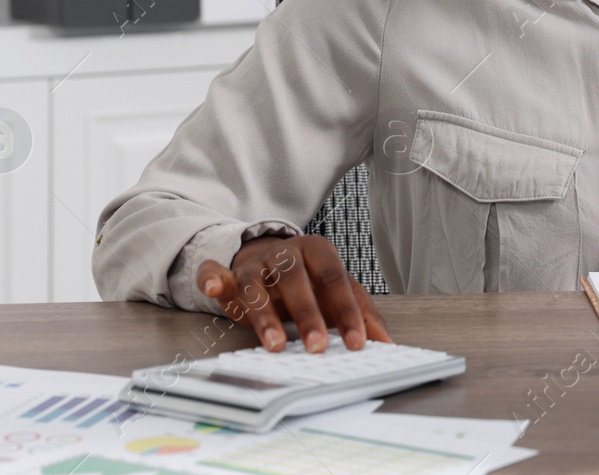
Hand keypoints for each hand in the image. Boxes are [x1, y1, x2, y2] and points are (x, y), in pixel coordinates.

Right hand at [197, 234, 390, 352]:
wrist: (268, 260)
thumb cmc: (308, 280)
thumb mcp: (336, 291)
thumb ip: (361, 312)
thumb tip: (386, 343)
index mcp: (317, 251)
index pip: (335, 280)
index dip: (347, 311)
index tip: (357, 343)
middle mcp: (285, 254)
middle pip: (296, 279)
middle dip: (308, 315)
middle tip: (317, 347)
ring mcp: (255, 264)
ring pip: (257, 285)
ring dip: (265, 316)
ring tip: (275, 345)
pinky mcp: (229, 275)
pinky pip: (216, 273)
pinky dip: (212, 278)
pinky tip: (213, 288)